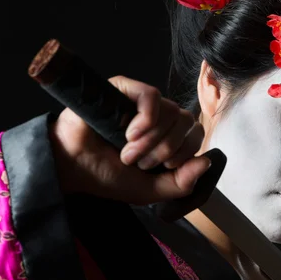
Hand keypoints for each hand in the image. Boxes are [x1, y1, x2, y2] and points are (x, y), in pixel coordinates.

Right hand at [50, 75, 209, 204]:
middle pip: (186, 122)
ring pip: (171, 111)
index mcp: (168, 136)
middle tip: (140, 163)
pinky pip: (151, 96)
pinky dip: (146, 119)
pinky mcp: (125, 89)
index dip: (184, 153)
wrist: (73, 167)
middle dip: (166, 149)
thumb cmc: (109, 176)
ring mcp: (142, 102)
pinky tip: (130, 134)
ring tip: (127, 152)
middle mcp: (159, 117)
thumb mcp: (151, 190)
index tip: (161, 168)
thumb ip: (182, 183)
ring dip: (152, 140)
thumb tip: (207, 162)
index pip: (196, 134)